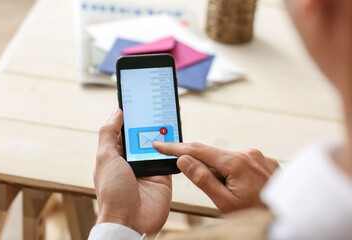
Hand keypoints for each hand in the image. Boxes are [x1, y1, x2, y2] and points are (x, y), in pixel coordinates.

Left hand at [94, 108, 171, 235]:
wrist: (130, 221)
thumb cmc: (112, 192)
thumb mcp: (105, 158)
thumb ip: (109, 134)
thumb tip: (116, 112)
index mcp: (116, 155)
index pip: (124, 130)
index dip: (131, 116)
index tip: (138, 100)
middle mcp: (132, 160)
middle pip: (143, 135)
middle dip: (150, 121)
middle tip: (158, 104)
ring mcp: (148, 167)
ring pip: (158, 144)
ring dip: (163, 132)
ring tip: (169, 114)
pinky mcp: (163, 175)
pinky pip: (170, 158)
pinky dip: (174, 148)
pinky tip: (178, 135)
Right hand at [154, 142, 278, 212]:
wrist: (287, 216)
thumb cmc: (257, 213)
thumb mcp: (225, 202)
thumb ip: (203, 179)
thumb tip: (184, 159)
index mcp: (236, 163)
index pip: (197, 150)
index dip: (175, 148)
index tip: (160, 145)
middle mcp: (248, 153)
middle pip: (212, 155)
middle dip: (205, 169)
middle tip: (216, 190)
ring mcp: (257, 155)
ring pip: (226, 160)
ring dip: (222, 173)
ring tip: (235, 194)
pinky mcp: (263, 160)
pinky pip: (240, 161)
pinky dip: (234, 172)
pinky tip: (243, 188)